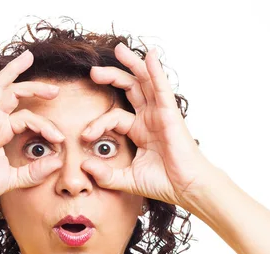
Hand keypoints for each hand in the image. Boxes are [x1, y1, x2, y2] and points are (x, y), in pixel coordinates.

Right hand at [0, 50, 64, 213]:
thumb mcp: (15, 178)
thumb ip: (36, 172)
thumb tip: (58, 162)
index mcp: (1, 132)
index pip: (28, 119)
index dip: (46, 126)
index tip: (59, 140)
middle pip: (15, 95)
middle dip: (36, 88)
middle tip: (55, 90)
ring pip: (1, 87)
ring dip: (15, 71)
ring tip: (29, 57)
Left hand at [81, 43, 220, 206]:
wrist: (185, 188)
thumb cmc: (163, 183)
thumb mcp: (127, 179)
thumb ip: (106, 175)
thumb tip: (83, 166)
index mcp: (139, 130)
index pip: (114, 116)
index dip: (97, 123)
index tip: (84, 136)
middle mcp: (149, 117)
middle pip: (130, 88)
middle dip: (112, 76)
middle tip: (93, 72)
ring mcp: (160, 113)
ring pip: (145, 81)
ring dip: (133, 64)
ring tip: (119, 49)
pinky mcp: (170, 113)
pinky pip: (162, 87)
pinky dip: (156, 71)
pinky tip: (150, 55)